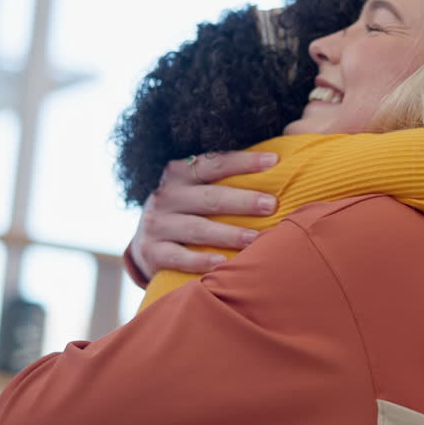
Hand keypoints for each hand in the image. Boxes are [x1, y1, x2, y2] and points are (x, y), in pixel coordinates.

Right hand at [128, 151, 278, 278]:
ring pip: (197, 228)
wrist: (148, 246)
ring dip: (228, 234)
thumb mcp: (196, 191)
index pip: (214, 163)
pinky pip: (178, 257)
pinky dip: (200, 260)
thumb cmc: (188, 213)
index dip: (244, 162)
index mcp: (179, 173)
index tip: (274, 162)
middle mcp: (165, 196)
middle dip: (243, 201)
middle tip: (272, 205)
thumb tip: (275, 163)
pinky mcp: (150, 252)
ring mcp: (156, 224)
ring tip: (256, 238)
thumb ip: (224, 180)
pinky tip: (222, 262)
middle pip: (209, 197)